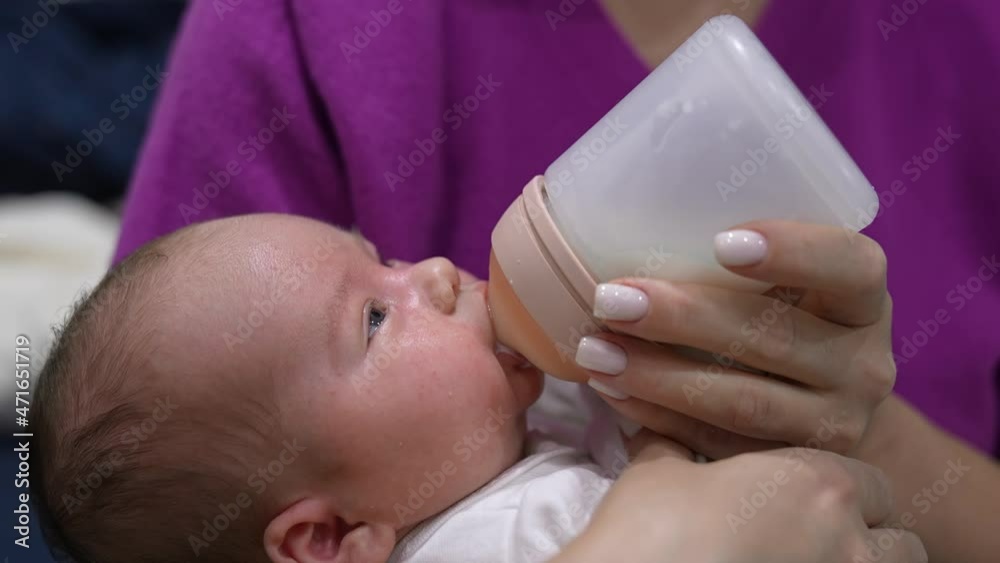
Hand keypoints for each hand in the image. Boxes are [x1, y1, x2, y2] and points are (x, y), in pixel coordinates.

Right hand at [555, 432, 926, 562]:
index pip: (872, 484)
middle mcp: (850, 543)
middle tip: (816, 543)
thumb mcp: (658, 472)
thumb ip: (677, 443)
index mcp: (819, 485)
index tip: (808, 503)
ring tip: (812, 562)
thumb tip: (665, 429)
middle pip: (902, 544)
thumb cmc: (651, 530)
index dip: (843, 494)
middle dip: (869, 542)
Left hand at [576, 220, 895, 458]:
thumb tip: (616, 213)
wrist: (823, 402)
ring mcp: (834, 424)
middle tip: (610, 298)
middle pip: (774, 338)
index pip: (850, 266)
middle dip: (683, 318)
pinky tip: (611, 389)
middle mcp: (863, 363)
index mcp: (862, 297)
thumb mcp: (787, 277)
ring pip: (742, 403)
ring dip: (658, 375)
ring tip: (595, 350)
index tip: (721, 242)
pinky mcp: (792, 466)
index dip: (794, 252)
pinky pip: (718, 444)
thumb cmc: (784, 313)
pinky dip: (656, 416)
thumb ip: (735, 252)